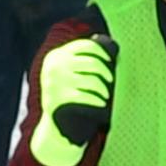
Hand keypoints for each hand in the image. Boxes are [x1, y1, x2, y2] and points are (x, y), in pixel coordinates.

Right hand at [29, 31, 117, 165]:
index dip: (103, 52)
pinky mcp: (57, 100)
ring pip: (92, 80)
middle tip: (111, 81)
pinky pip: (86, 96)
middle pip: (92, 63)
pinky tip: (101, 104)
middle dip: (106, 72)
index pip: (86, 46)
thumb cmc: (70, 94)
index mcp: (56, 56)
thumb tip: (106, 40)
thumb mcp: (72, 73)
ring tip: (106, 95)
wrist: (55, 125)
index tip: (111, 60)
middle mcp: (53, 67)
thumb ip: (84, 57)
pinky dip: (97, 100)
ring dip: (103, 89)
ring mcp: (54, 83)